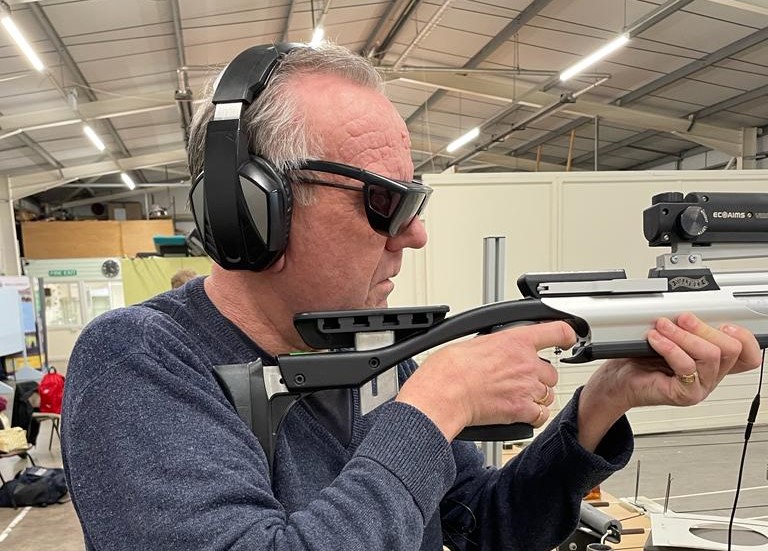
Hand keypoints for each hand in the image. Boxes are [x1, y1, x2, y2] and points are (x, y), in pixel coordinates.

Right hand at [396, 321, 575, 439]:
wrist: (443, 393)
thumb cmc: (448, 369)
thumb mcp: (473, 342)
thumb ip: (494, 345)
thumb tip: (492, 349)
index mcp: (514, 340)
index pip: (556, 331)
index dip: (566, 334)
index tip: (568, 337)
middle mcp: (526, 363)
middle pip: (551, 371)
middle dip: (539, 377)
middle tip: (519, 380)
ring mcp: (526, 387)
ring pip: (547, 394)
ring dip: (536, 396)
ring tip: (515, 397)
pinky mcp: (521, 410)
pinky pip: (541, 415)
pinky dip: (534, 416)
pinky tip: (520, 413)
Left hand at [577, 313, 761, 450]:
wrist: (619, 381)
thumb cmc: (641, 360)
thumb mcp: (670, 338)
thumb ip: (687, 329)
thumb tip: (692, 310)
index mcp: (714, 363)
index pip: (748, 354)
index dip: (743, 336)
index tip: (724, 321)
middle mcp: (711, 376)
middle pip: (732, 349)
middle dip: (705, 327)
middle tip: (683, 318)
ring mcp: (700, 387)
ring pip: (710, 356)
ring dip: (684, 335)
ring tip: (663, 326)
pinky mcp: (685, 395)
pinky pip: (686, 366)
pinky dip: (669, 347)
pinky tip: (655, 339)